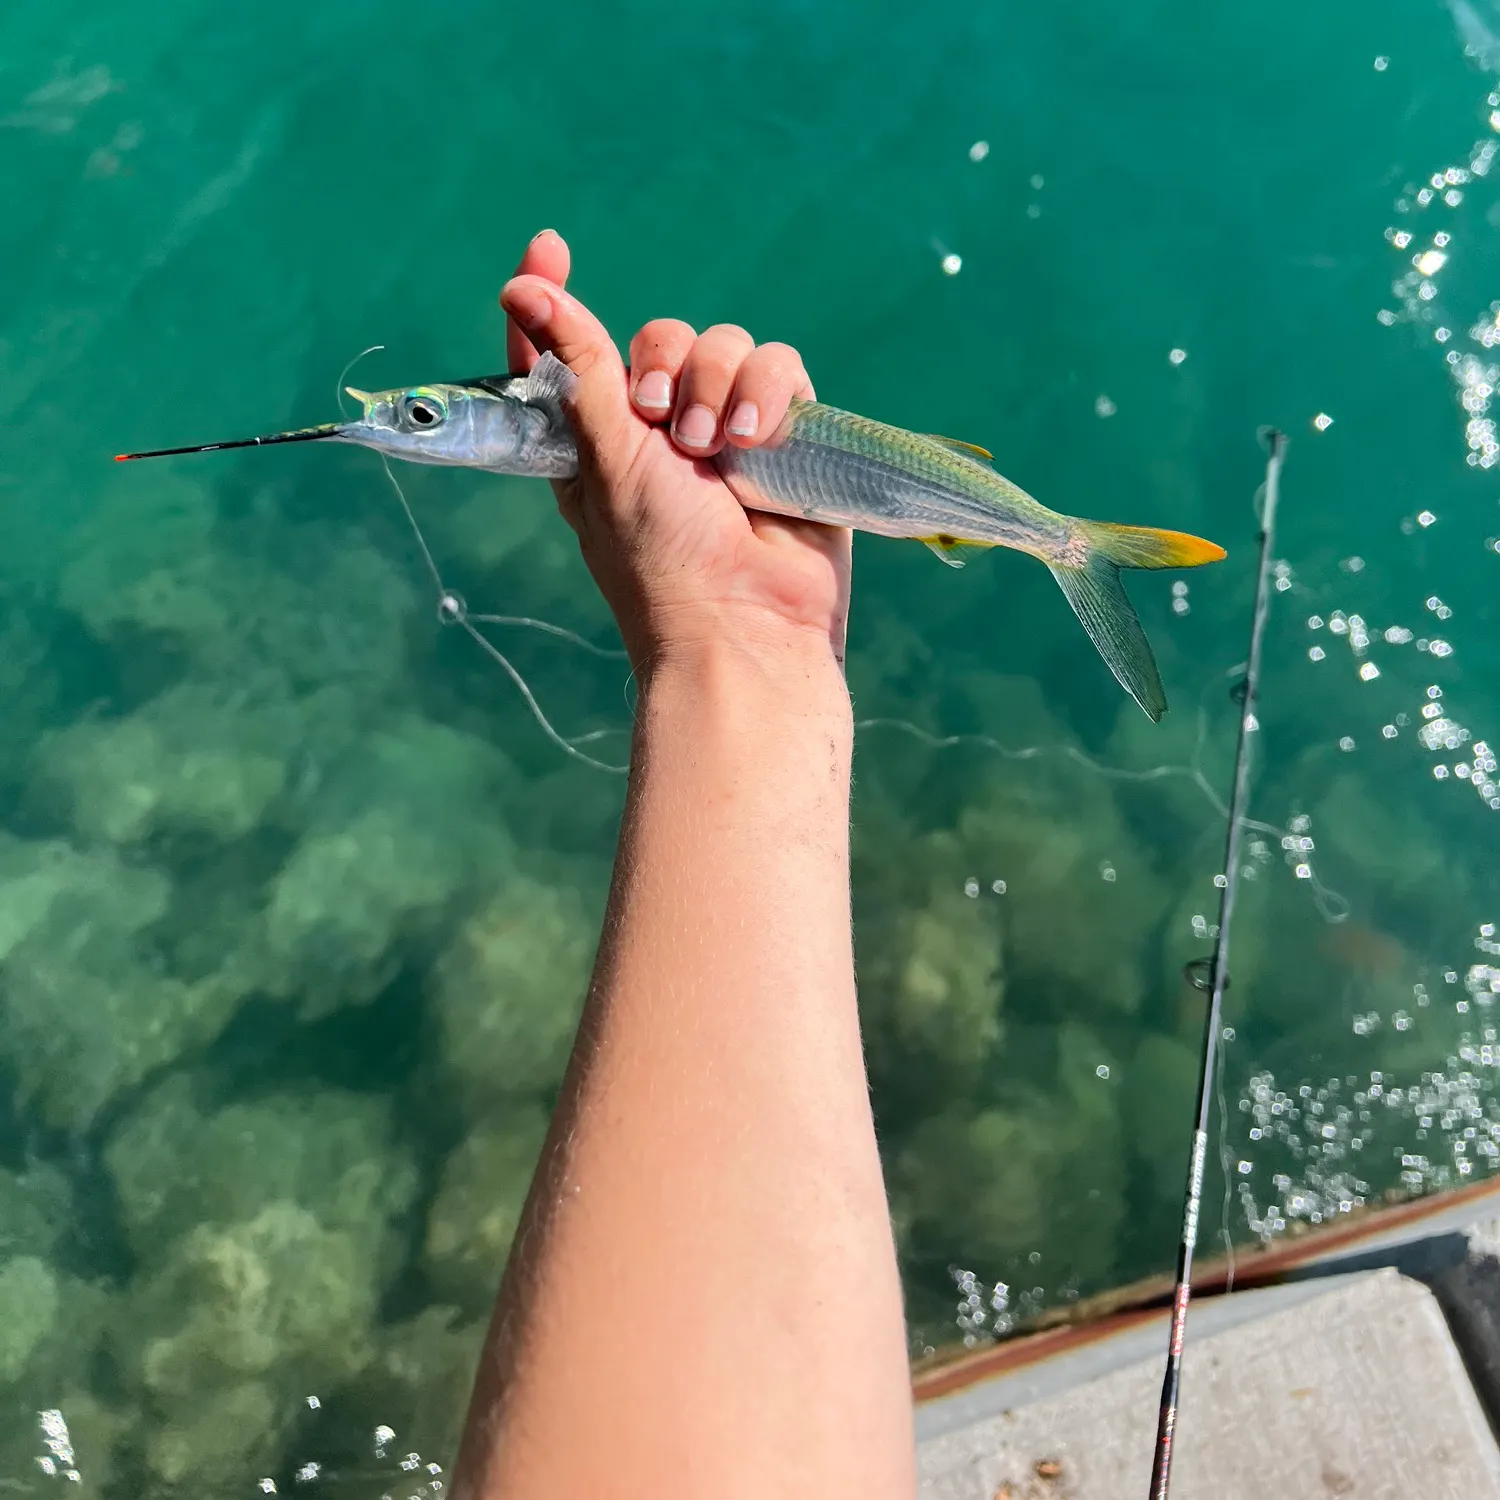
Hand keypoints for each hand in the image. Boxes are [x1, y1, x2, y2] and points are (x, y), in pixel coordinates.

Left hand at [499, 231, 851, 677]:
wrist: (746, 624)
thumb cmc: (661, 556)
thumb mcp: (604, 456)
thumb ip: (577, 364)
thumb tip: (522, 288)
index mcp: (599, 439)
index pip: (571, 348)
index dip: (557, 298)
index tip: (550, 247)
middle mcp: (662, 431)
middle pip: (660, 337)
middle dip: (664, 370)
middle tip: (667, 432)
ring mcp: (729, 432)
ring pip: (725, 346)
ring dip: (719, 388)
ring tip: (721, 451)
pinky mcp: (787, 436)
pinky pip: (780, 368)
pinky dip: (771, 393)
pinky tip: (761, 440)